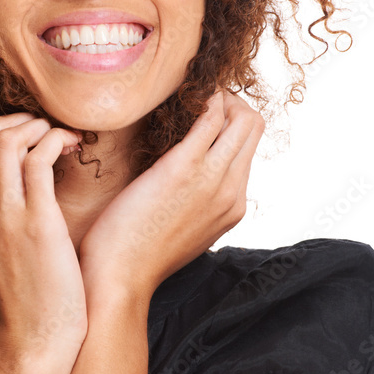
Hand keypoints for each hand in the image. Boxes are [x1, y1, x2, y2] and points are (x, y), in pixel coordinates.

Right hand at [0, 114, 87, 373]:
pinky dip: (57, 140)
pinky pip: (37, 158)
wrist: (34, 341)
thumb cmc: (29, 298)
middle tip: (50, 134)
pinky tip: (74, 150)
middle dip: (21, 118)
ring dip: (40, 126)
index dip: (3, 124)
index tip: (34, 138)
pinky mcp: (35, 223)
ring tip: (64, 141)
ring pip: (6, 137)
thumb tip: (18, 181)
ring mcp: (3, 216)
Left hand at [78, 90, 264, 301]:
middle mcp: (233, 191)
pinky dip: (203, 99)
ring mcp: (213, 179)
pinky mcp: (184, 168)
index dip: (231, 122)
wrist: (120, 277)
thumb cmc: (137, 254)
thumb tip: (185, 182)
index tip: (204, 113)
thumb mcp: (182, 231)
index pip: (250, 148)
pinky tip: (177, 96)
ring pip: (242, 117)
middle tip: (196, 99)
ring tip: (186, 96)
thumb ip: (196, 204)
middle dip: (230, 103)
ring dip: (218, 97)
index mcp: (233, 207)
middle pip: (253, 126)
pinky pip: (211, 117)